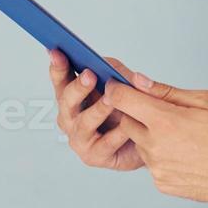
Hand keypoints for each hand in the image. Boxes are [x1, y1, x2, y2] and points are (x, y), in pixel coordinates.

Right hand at [49, 50, 145, 171]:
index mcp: (74, 97)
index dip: (58, 66)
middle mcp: (71, 118)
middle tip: (90, 75)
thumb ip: (116, 73)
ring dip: (97, 109)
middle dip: (78, 87)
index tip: (57, 51)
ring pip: (83, 123)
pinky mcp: (94, 156)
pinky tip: (127, 124)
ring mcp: (80, 138)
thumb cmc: (130, 111)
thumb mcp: (126, 86)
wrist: (150, 141)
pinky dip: (117, 133)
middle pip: (67, 101)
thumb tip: (107, 63)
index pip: (62, 80)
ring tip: (111, 99)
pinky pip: (106, 143)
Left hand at [102, 74, 207, 203]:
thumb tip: (139, 81)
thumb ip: (166, 92)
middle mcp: (155, 146)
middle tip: (163, 114)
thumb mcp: (204, 101)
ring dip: (152, 138)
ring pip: (141, 145)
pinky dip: (163, 157)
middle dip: (138, 115)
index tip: (116, 87)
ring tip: (182, 138)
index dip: (116, 90)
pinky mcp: (162, 183)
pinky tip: (186, 155)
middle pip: (127, 123)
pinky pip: (153, 165)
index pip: (123, 100)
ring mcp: (157, 168)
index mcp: (165, 121)